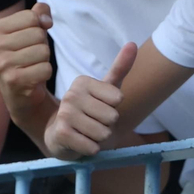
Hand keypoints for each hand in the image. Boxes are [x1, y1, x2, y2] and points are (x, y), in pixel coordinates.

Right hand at [0, 1, 55, 123]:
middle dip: (41, 45)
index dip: (38, 28)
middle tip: (30, 58)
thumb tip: (46, 20)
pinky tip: (33, 79)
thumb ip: (38, 13)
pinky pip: (45, 68)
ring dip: (44, 60)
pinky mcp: (13, 80)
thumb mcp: (30, 30)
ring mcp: (1, 64)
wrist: (20, 94)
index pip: (31, 17)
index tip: (28, 41)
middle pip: (38, 33)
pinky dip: (45, 74)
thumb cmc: (25, 57)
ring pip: (43, 50)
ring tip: (31, 67)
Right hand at [44, 44, 136, 159]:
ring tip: (87, 134)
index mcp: (82, 82)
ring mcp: (64, 114)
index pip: (118, 99)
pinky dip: (91, 149)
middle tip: (93, 124)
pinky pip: (92, 146)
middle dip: (107, 126)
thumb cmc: (89, 113)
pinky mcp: (61, 134)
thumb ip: (119, 68)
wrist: (61, 137)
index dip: (114, 108)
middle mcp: (71, 95)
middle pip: (112, 117)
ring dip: (99, 139)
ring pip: (103, 133)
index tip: (100, 108)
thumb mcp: (106, 90)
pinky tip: (81, 144)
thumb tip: (132, 44)